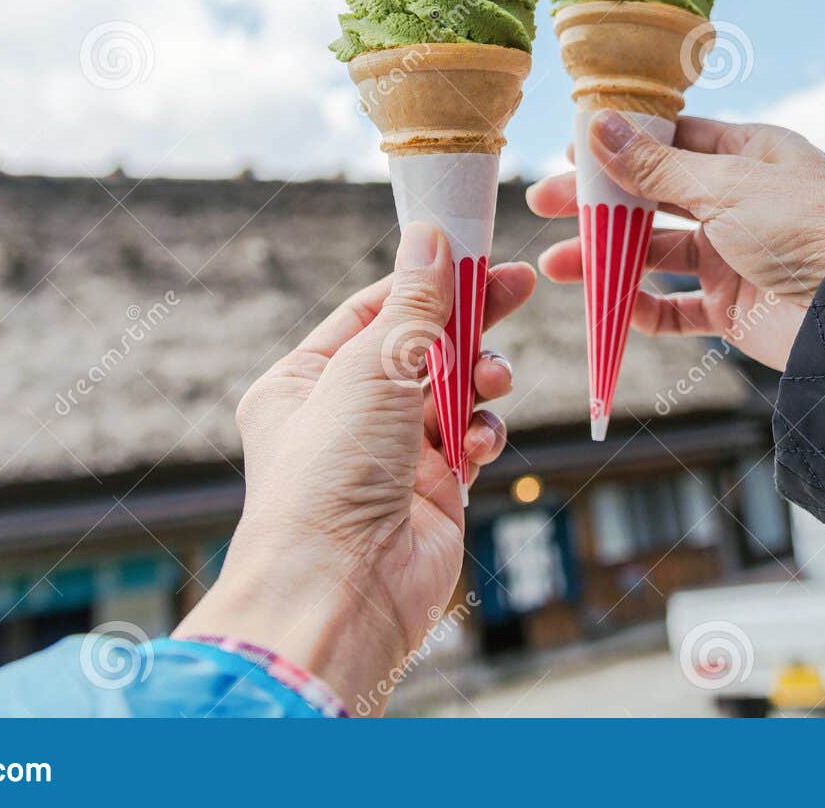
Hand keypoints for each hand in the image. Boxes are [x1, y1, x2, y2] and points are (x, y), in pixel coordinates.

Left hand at [175, 222, 534, 713]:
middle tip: (520, 284)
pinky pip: (470, 440)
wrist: (344, 587)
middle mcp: (344, 415)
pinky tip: (476, 444)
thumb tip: (430, 237)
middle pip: (420, 346)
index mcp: (304, 380)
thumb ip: (414, 304)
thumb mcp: (372, 367)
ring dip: (477, 380)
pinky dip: (481, 434)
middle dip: (468, 321)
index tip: (476, 253)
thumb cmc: (331, 474)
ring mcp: (390, 455)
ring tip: (492, 380)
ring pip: (453, 392)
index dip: (425, 280)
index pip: (372, 310)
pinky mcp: (432, 491)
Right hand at [526, 113, 824, 369]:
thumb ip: (656, 168)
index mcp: (749, 154)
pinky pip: (679, 308)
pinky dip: (643, 309)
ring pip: (658, 254)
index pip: (673, 141)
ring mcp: (737, 255)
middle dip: (602, 204)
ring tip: (559, 265)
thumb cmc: (807, 227)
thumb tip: (599, 124)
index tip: (571, 152)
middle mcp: (742, 201)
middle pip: (656, 198)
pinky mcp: (736, 308)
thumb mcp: (725, 187)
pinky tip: (611, 306)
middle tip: (544, 205)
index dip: (622, 146)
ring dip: (609, 259)